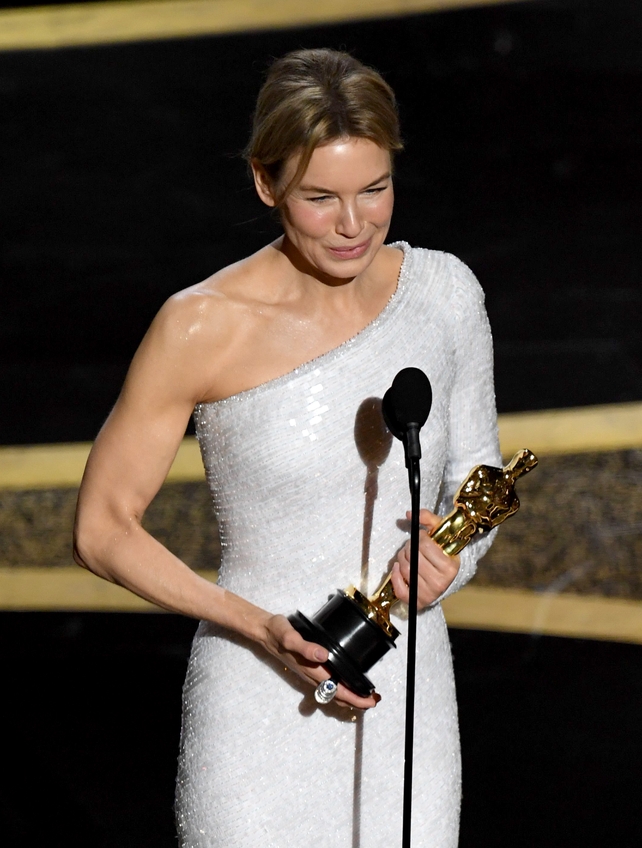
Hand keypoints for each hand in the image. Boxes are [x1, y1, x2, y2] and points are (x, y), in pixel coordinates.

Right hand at [262, 614, 379, 709]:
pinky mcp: (308, 668)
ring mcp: (309, 673)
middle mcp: (311, 675)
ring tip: (364, 695)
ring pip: (332, 691)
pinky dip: (340, 688)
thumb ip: (305, 646)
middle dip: (355, 701)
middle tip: (374, 700)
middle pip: (336, 695)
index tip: (370, 701)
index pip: (336, 689)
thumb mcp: (289, 636)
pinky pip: (327, 684)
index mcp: (311, 669)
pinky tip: (346, 682)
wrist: (265, 632)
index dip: (354, 698)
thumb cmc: (278, 632)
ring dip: (348, 696)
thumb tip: (324, 656)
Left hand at [390, 509, 459, 609]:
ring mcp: (429, 594)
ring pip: (405, 569)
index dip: (419, 537)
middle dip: (409, 547)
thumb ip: (428, 519)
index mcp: (449, 566)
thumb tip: (408, 514)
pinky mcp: (418, 602)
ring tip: (407, 554)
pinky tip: (397, 567)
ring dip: (401, 558)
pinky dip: (395, 577)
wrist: (449, 575)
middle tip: (412, 546)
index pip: (425, 545)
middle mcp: (440, 582)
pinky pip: (400, 590)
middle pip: (413, 557)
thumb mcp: (441, 533)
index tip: (421, 536)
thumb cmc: (444, 551)